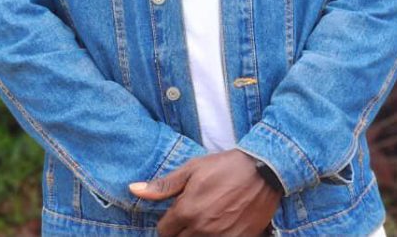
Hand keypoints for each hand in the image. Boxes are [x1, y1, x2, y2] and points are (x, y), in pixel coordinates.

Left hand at [129, 149, 282, 236]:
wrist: (262, 171)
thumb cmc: (224, 166)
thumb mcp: (192, 169)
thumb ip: (163, 185)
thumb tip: (133, 190)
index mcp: (186, 211)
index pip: (163, 231)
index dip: (168, 221)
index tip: (177, 212)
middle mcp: (201, 230)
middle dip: (180, 230)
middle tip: (192, 215)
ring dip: (196, 234)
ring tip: (205, 219)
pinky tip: (221, 225)